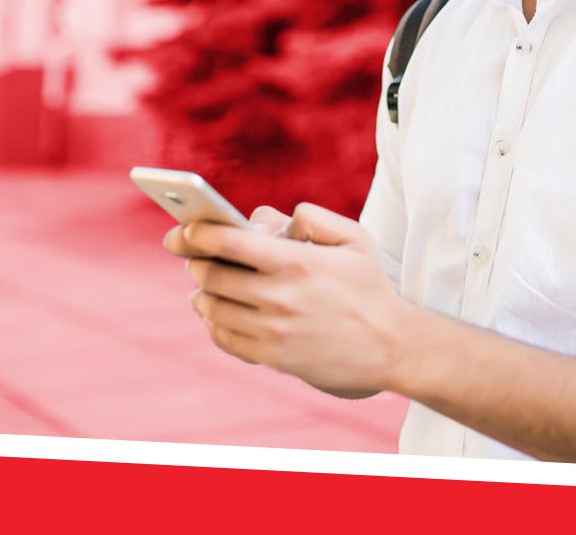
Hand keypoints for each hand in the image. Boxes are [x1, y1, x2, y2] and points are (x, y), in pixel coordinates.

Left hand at [176, 203, 408, 395]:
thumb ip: (311, 217)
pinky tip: (220, 312)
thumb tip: (267, 219)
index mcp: (297, 262)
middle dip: (195, 260)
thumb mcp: (353, 238)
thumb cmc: (369, 287)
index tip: (185, 228)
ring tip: (205, 283)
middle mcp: (280, 298)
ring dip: (203, 291)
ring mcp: (273, 332)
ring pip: (212, 308)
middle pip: (211, 275)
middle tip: (192, 254)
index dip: (198, 232)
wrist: (390, 346)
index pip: (228, 242)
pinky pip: (224, 338)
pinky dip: (214, 323)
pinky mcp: (272, 358)